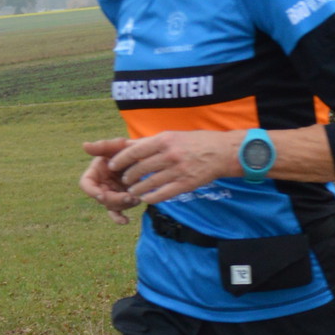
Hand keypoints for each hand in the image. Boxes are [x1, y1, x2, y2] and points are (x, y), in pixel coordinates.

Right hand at [80, 140, 140, 222]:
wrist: (145, 158)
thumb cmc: (129, 149)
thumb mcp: (117, 145)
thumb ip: (102, 146)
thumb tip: (84, 145)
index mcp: (95, 172)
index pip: (86, 184)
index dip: (91, 191)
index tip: (101, 195)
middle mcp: (100, 185)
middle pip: (101, 198)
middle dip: (114, 199)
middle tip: (128, 197)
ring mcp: (111, 195)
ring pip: (112, 206)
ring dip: (123, 205)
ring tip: (136, 198)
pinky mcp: (121, 201)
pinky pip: (117, 212)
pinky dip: (120, 218)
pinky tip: (126, 221)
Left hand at [89, 128, 242, 209]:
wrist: (222, 152)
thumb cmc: (195, 142)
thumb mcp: (172, 136)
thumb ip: (151, 143)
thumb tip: (129, 145)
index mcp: (164, 140)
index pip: (134, 151)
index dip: (120, 160)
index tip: (112, 165)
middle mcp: (170, 155)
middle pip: (140, 168)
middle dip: (128, 176)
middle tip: (124, 180)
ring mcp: (178, 171)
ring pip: (149, 183)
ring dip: (137, 189)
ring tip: (132, 190)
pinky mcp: (186, 184)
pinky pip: (163, 194)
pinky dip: (151, 198)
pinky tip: (146, 198)